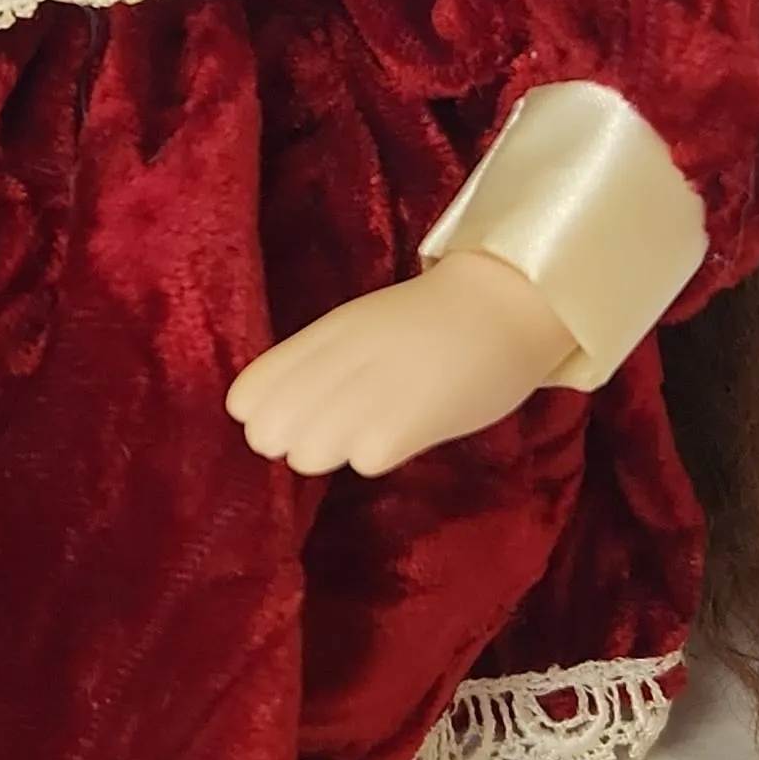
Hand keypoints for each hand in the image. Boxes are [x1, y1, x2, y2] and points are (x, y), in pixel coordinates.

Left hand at [226, 251, 573, 477]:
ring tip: (371, 433)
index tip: (297, 416)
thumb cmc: (432, 320)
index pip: (248, 396)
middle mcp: (341, 358)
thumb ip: (315, 362)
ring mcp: (375, 387)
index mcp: (325, 333)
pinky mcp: (414, 417)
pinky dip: (378, 456)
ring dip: (334, 453)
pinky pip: (364, 460)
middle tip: (337, 431)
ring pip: (307, 453)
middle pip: (269, 433)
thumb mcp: (360, 326)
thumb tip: (266, 412)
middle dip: (293, 443)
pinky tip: (401, 438)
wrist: (510, 299)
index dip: (264, 418)